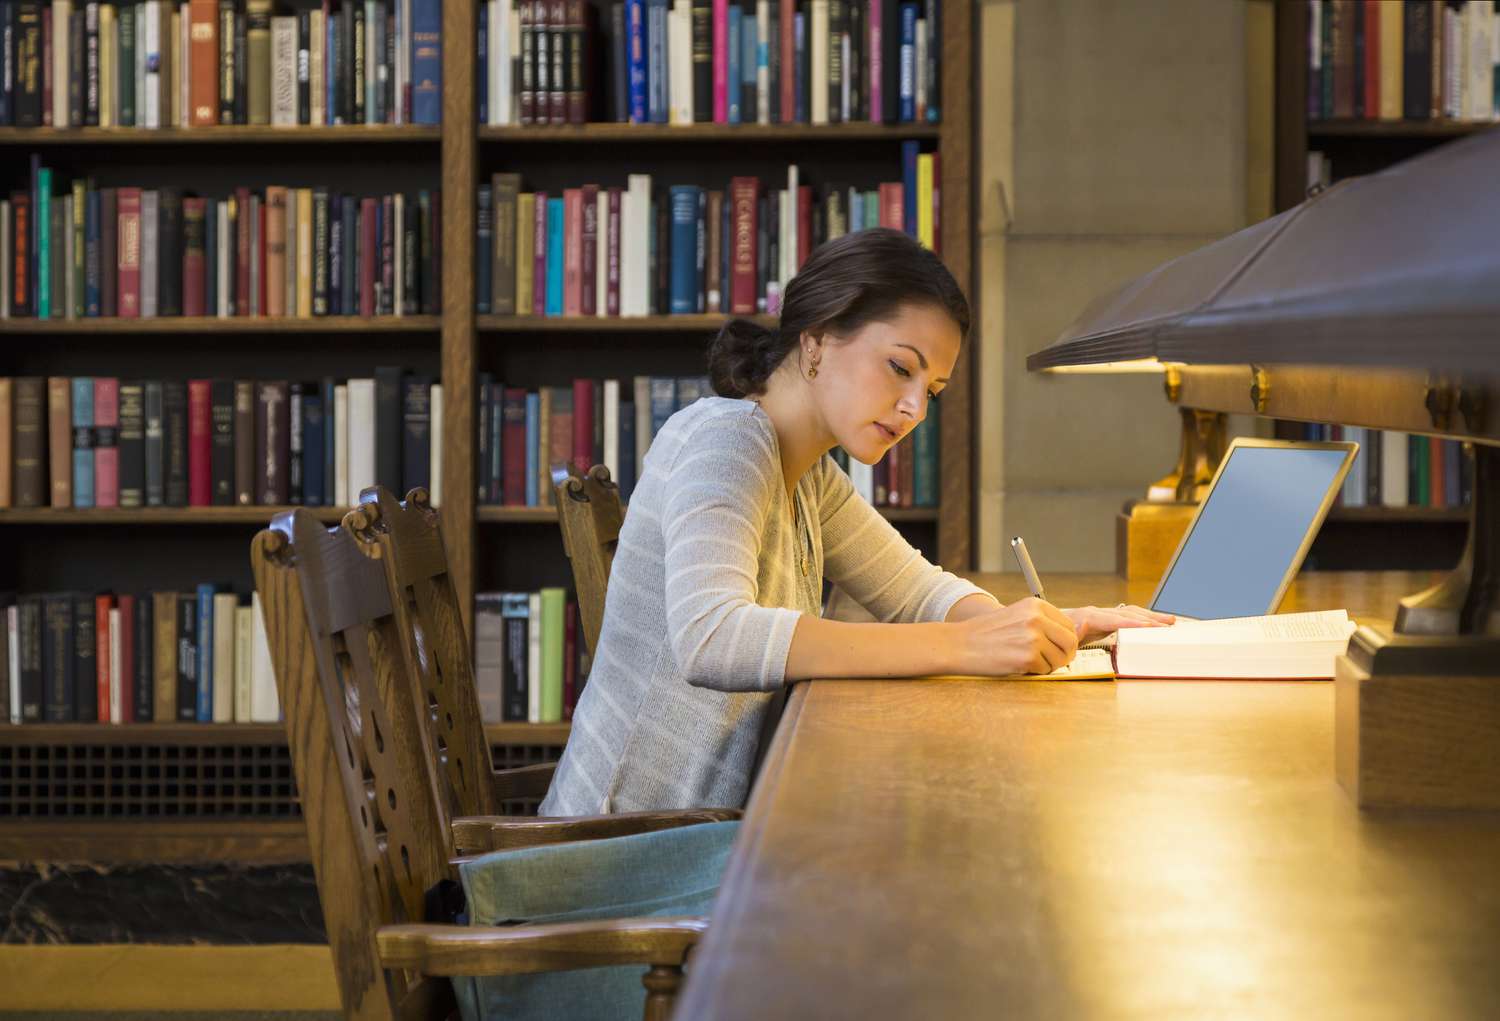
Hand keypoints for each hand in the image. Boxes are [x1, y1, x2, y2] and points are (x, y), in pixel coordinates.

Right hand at [948, 597, 1078, 675]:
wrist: (959, 644)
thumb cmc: (986, 633)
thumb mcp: (1017, 616)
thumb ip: (1043, 623)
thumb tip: (1075, 636)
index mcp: (1035, 605)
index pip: (1068, 626)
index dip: (1064, 641)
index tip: (1055, 648)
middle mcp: (1036, 618)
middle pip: (1070, 642)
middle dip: (1063, 655)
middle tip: (1049, 660)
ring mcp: (1032, 638)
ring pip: (1060, 659)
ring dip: (1048, 665)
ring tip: (1027, 661)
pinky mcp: (1027, 657)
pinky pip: (1045, 671)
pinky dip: (1035, 672)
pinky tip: (1018, 665)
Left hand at [1063, 605, 1175, 644]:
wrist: (1047, 627)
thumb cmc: (1057, 636)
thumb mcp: (1063, 638)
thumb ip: (1073, 633)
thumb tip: (1081, 627)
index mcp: (1088, 617)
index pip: (1115, 620)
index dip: (1132, 623)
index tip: (1148, 626)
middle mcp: (1097, 612)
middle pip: (1128, 614)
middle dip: (1149, 620)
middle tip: (1168, 626)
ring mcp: (1103, 613)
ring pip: (1131, 612)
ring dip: (1151, 616)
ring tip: (1170, 621)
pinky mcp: (1106, 617)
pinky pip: (1128, 615)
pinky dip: (1144, 617)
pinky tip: (1156, 621)